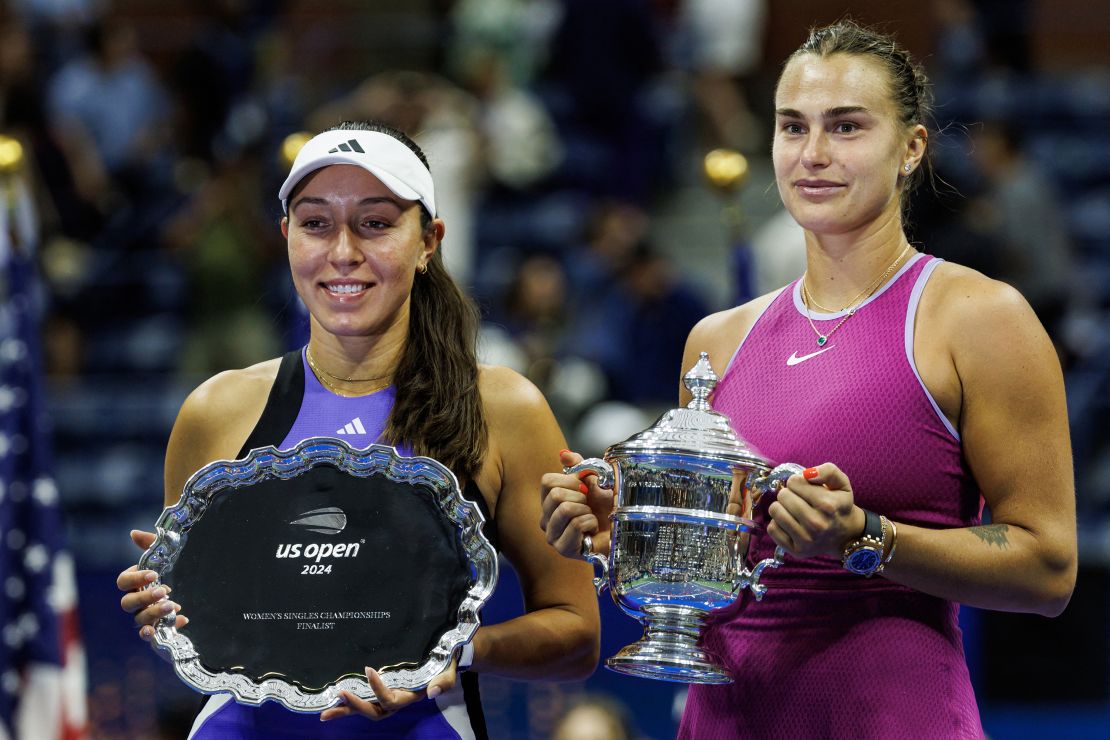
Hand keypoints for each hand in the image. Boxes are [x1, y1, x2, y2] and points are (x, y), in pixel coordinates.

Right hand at [116, 529, 185, 640]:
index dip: (135, 579)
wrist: (195, 586)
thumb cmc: (173, 568)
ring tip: (174, 606)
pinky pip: (153, 636)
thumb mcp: (166, 552)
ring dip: (153, 614)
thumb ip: (151, 544)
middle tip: (164, 592)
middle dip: (144, 598)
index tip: (154, 574)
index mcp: (135, 582)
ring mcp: (145, 616)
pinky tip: (181, 620)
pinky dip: (164, 630)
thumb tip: (133, 533)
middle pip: (127, 604)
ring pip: (139, 620)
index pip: (123, 582)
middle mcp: (136, 601)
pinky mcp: (158, 629)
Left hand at [320, 662, 456, 721]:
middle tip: (339, 694)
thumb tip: (433, 691)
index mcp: (408, 697)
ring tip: (325, 713)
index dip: (378, 688)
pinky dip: (347, 704)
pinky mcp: (378, 693)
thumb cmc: (444, 666)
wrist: (442, 661)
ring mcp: (385, 699)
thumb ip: (444, 681)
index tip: (368, 669)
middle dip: (355, 706)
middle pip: (373, 711)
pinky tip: (332, 700)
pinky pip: (362, 700)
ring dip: (345, 711)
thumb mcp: (447, 673)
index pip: (390, 699)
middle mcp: (394, 702)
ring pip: (364, 709)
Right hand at [540, 450, 613, 558]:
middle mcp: (545, 518)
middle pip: (555, 495)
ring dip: (586, 511)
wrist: (622, 528)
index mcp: (549, 501)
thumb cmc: (606, 507)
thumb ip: (579, 466)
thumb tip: (564, 454)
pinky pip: (576, 525)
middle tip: (588, 505)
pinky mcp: (563, 548)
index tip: (584, 488)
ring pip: (565, 510)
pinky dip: (591, 523)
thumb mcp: (594, 481)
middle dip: (580, 496)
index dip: (570, 480)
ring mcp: (552, 535)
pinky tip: (592, 531)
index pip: (547, 481)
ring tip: (590, 517)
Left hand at [766, 463, 865, 558]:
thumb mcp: (841, 484)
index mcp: (828, 505)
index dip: (797, 482)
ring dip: (781, 507)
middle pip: (783, 496)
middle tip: (798, 499)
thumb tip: (807, 474)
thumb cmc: (839, 505)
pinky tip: (790, 523)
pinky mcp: (796, 550)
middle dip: (789, 493)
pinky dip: (778, 523)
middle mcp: (817, 524)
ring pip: (775, 511)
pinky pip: (772, 529)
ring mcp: (806, 539)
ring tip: (792, 510)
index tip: (805, 488)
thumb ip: (828, 471)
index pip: (794, 482)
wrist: (845, 535)